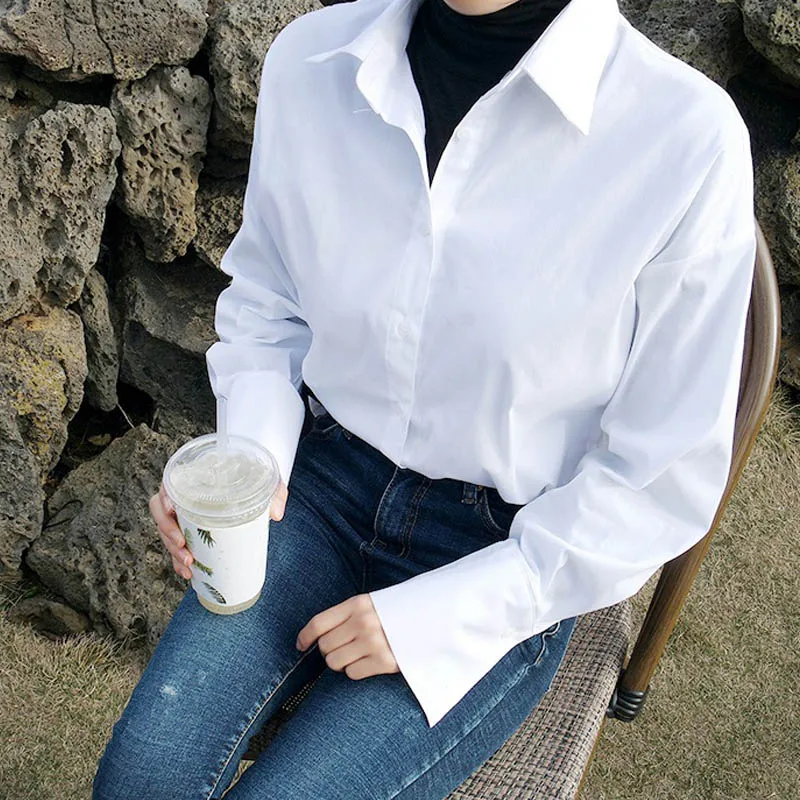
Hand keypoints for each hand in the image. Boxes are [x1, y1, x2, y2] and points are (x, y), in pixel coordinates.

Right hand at [149, 479, 288, 579]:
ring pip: (166, 533)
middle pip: (162, 514)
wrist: (254, 484)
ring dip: (173, 551)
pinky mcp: (190, 532)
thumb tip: (275, 514)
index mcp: (193, 479)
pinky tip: (188, 573)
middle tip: (182, 545)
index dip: (164, 498)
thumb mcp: (266, 480)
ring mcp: (184, 516)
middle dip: (168, 532)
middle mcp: (183, 497)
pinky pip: (177, 547)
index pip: (168, 486)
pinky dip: (179, 562)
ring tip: (188, 563)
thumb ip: (274, 493)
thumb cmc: (254, 476)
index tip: (171, 509)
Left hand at [295, 594, 398, 678]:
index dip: (305, 636)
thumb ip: (348, 615)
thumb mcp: (373, 603)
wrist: (434, 615)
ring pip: (335, 662)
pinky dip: (356, 670)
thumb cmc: (398, 610)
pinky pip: (353, 673)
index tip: (301, 645)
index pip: (319, 623)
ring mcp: (374, 642)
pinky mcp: (385, 661)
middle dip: (329, 650)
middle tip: (343, 647)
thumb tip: (319, 636)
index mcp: (358, 604)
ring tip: (356, 654)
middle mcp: (363, 622)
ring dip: (341, 662)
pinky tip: (368, 661)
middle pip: (325, 646)